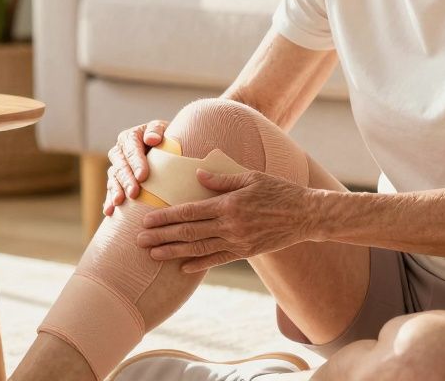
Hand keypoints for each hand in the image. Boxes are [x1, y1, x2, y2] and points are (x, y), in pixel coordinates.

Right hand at [104, 119, 169, 215]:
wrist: (167, 149)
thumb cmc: (167, 138)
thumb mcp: (165, 130)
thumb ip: (156, 130)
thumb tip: (151, 139)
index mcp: (130, 137)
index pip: (131, 149)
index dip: (136, 162)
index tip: (143, 176)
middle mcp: (120, 152)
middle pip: (120, 165)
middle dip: (126, 180)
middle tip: (133, 193)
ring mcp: (117, 167)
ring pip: (113, 179)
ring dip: (115, 191)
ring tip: (119, 202)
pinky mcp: (116, 182)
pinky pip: (110, 191)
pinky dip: (109, 201)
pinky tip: (109, 211)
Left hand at [136, 169, 316, 272]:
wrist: (305, 215)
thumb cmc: (279, 191)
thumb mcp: (250, 177)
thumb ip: (221, 179)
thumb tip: (196, 176)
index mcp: (228, 204)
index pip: (189, 212)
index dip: (165, 217)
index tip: (146, 221)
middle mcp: (230, 225)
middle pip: (188, 232)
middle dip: (161, 237)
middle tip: (138, 241)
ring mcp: (237, 242)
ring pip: (198, 249)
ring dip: (173, 252)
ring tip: (153, 255)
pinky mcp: (245, 252)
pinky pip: (217, 260)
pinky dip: (199, 264)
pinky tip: (182, 268)